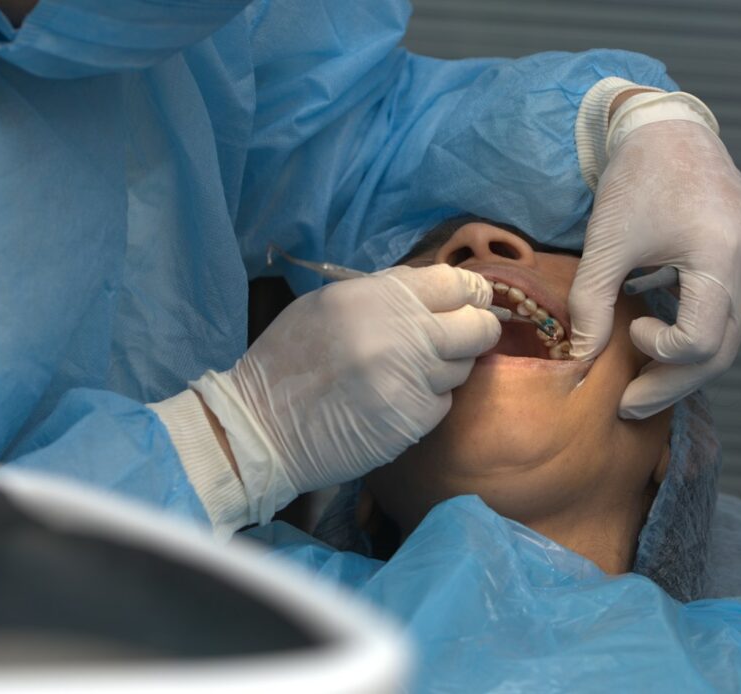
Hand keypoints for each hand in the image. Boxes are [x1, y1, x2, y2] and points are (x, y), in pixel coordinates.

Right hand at [192, 265, 499, 521]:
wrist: (263, 427)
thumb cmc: (290, 359)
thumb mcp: (329, 302)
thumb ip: (385, 291)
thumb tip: (435, 286)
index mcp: (380, 297)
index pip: (455, 283)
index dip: (471, 291)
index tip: (472, 299)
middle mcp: (404, 335)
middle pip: (477, 327)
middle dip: (476, 329)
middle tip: (461, 335)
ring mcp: (413, 380)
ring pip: (462, 367)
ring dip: (446, 366)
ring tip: (408, 370)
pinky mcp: (415, 419)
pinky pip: (443, 402)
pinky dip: (427, 399)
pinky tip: (395, 399)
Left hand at [569, 119, 740, 418]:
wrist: (670, 130)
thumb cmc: (637, 180)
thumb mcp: (606, 244)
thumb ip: (591, 305)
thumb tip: (582, 361)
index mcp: (722, 253)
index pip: (702, 342)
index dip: (661, 354)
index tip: (630, 331)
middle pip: (724, 350)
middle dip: (673, 382)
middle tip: (631, 404)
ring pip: (735, 335)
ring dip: (691, 361)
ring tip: (646, 376)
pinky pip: (740, 311)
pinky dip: (707, 331)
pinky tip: (671, 338)